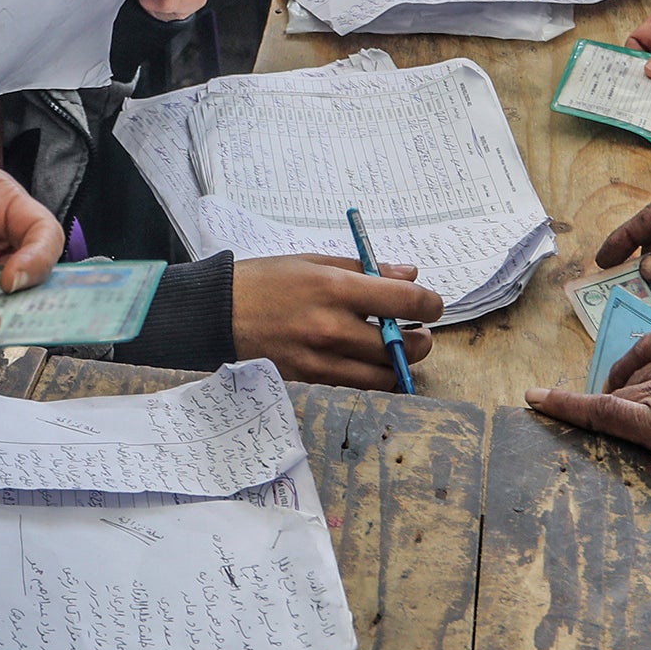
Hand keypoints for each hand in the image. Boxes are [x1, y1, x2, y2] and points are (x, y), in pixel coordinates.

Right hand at [232, 253, 443, 387]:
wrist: (218, 313)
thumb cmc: (266, 281)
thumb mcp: (314, 262)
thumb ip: (364, 271)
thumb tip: (409, 276)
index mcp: (335, 289)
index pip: (403, 302)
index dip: (430, 305)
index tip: (432, 306)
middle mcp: (331, 328)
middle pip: (399, 346)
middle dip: (419, 340)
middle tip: (417, 332)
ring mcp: (320, 360)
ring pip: (382, 376)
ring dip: (397, 365)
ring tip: (394, 351)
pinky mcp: (309, 381)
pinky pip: (355, 387)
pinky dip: (369, 378)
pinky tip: (366, 363)